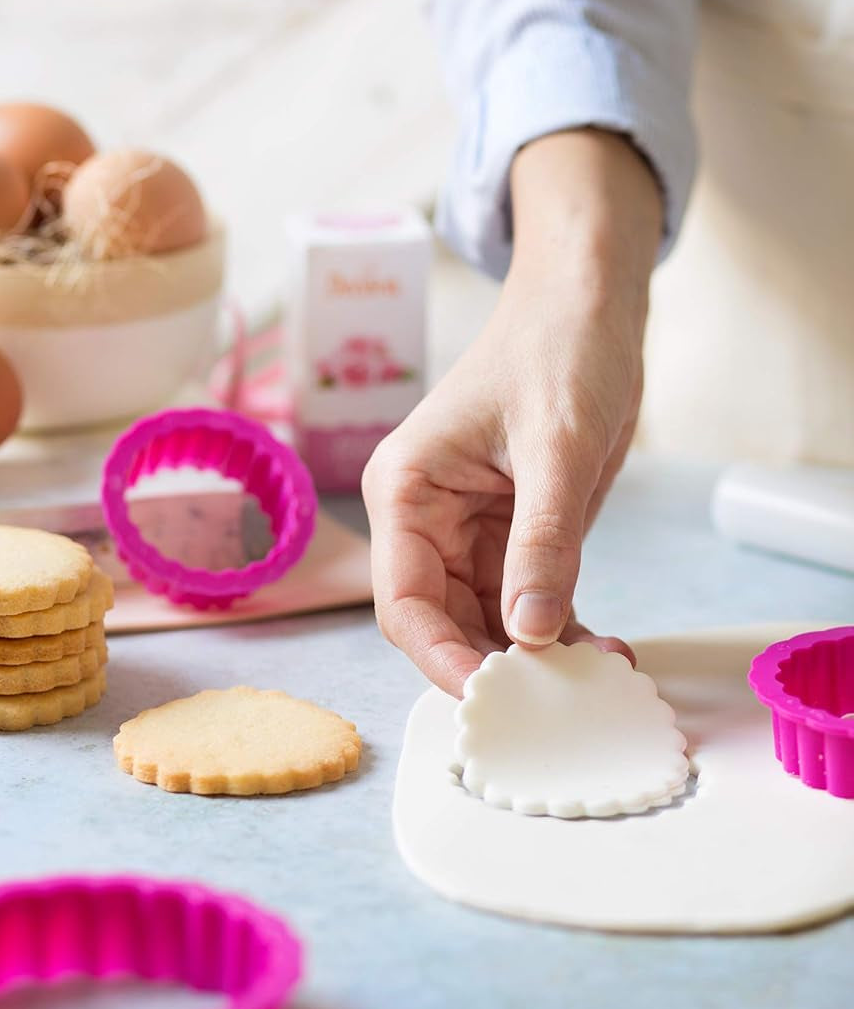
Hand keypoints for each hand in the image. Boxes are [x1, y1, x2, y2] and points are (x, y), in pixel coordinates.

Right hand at [363, 131, 661, 696]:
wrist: (589, 304)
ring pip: (489, 622)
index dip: (442, 658)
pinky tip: (606, 652)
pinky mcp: (514, 534)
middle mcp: (425, 518)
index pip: (404, 601)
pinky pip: (528, 600)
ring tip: (600, 681)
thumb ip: (542, 541)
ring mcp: (469, 530)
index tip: (496, 697)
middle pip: (443, 623)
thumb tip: (529, 633)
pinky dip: (561, 631)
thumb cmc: (557, 348)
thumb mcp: (555, 447)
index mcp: (405, 489)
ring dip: (537, 658)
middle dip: (497, 667)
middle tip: (563, 704)